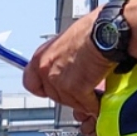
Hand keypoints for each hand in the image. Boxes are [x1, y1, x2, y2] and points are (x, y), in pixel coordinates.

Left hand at [23, 7, 113, 127]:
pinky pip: (85, 104)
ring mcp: (59, 80)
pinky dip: (94, 105)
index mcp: (42, 56)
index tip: (51, 90)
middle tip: (82, 91)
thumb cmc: (92, 30)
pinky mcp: (75, 89)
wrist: (106, 32)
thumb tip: (68, 69)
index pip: (30, 83)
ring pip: (70, 102)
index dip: (43, 89)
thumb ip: (62, 59)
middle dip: (69, 95)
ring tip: (93, 95)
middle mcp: (46, 69)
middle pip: (53, 95)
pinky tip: (100, 100)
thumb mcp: (67, 42)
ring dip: (82, 101)